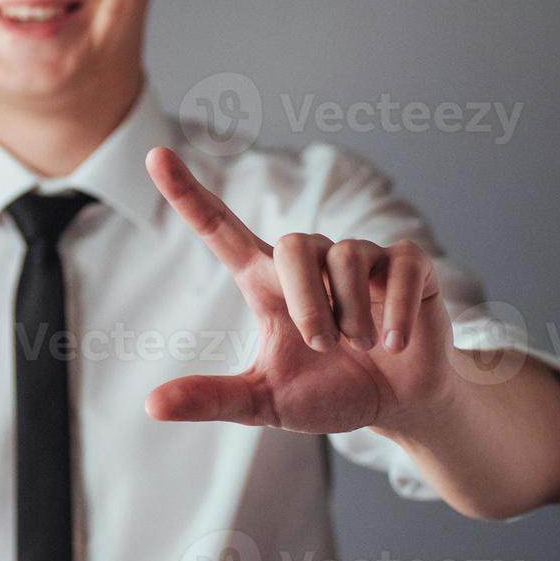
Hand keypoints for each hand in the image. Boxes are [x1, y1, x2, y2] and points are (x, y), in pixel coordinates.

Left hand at [143, 146, 454, 434]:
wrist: (396, 405)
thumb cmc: (327, 391)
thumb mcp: (265, 401)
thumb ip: (213, 398)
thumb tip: (152, 405)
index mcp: (267, 281)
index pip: (220, 226)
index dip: (187, 192)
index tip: (156, 155)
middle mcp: (310, 259)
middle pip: (293, 244)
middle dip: (309, 303)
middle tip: (324, 346)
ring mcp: (360, 257)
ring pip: (345, 258)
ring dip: (352, 316)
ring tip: (362, 347)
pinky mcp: (407, 264)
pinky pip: (400, 266)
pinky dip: (397, 312)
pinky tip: (395, 343)